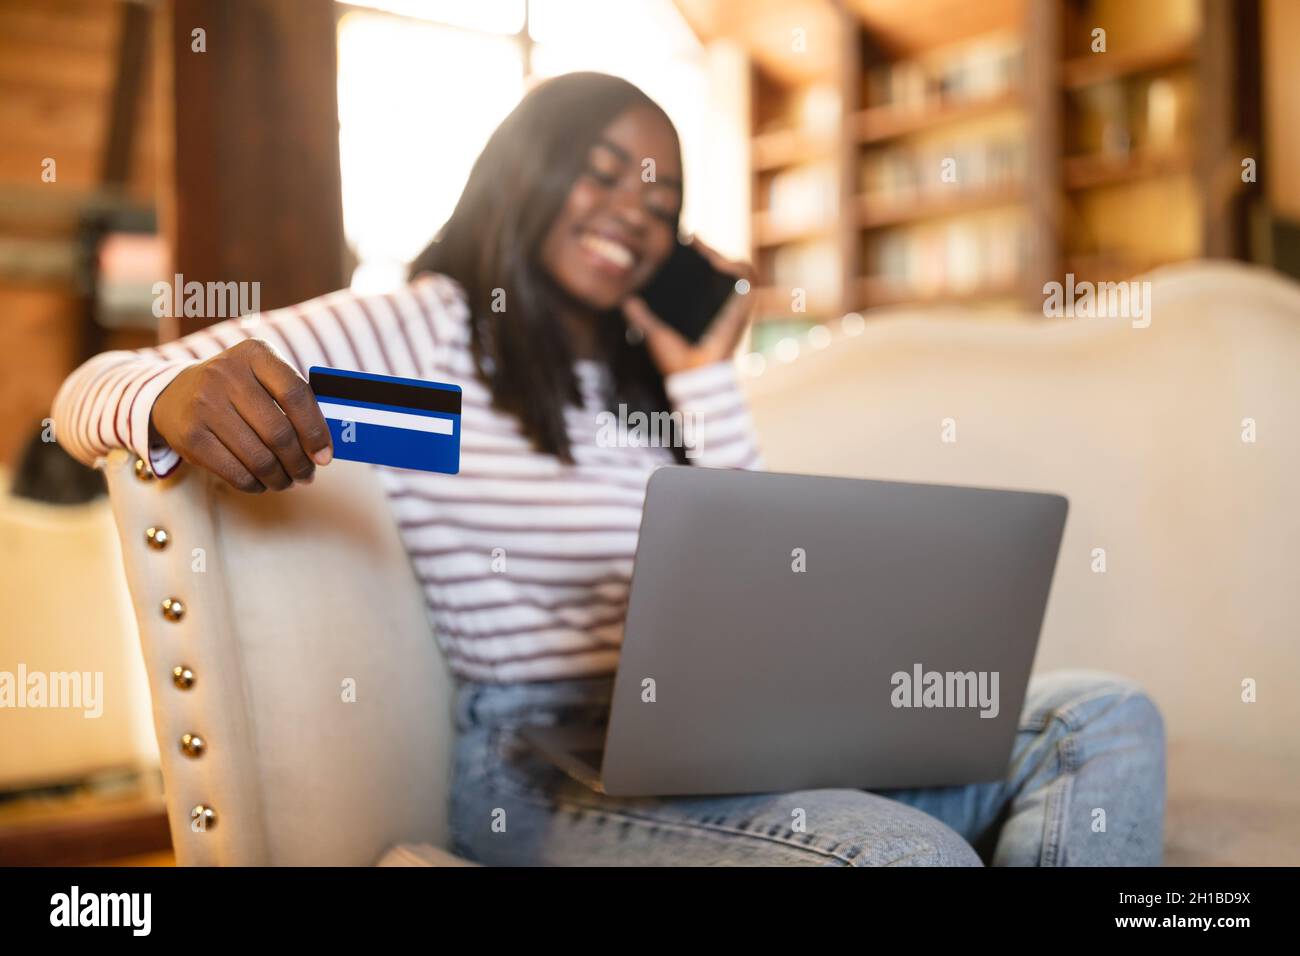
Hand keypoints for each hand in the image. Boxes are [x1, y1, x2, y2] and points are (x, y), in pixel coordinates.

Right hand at [150, 338, 332, 492]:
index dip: (316, 430)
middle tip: (307, 474)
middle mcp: (226, 374)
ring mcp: (204, 404)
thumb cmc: (238, 389)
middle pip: (278, 432)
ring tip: (287, 481)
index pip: (296, 394)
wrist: (176, 393)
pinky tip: (262, 482)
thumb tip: (325, 448)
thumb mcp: (263, 378)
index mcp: (255, 354)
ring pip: (258, 458)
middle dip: (299, 462)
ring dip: (280, 478)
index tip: (325, 455)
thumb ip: (295, 402)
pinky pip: (235, 472)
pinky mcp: (190, 435)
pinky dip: (255, 484)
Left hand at [622, 239, 754, 376]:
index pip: (702, 274)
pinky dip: (736, 263)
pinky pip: (747, 275)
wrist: (693, 373)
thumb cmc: (675, 359)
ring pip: (735, 266)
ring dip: (722, 253)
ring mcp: (733, 303)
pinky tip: (718, 260)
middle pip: (717, 266)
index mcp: (702, 307)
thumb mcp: (653, 332)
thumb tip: (625, 300)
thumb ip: (639, 316)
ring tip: (703, 247)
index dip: (697, 254)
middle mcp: (719, 303)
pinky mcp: (744, 303)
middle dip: (707, 249)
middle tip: (691, 239)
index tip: (683, 240)